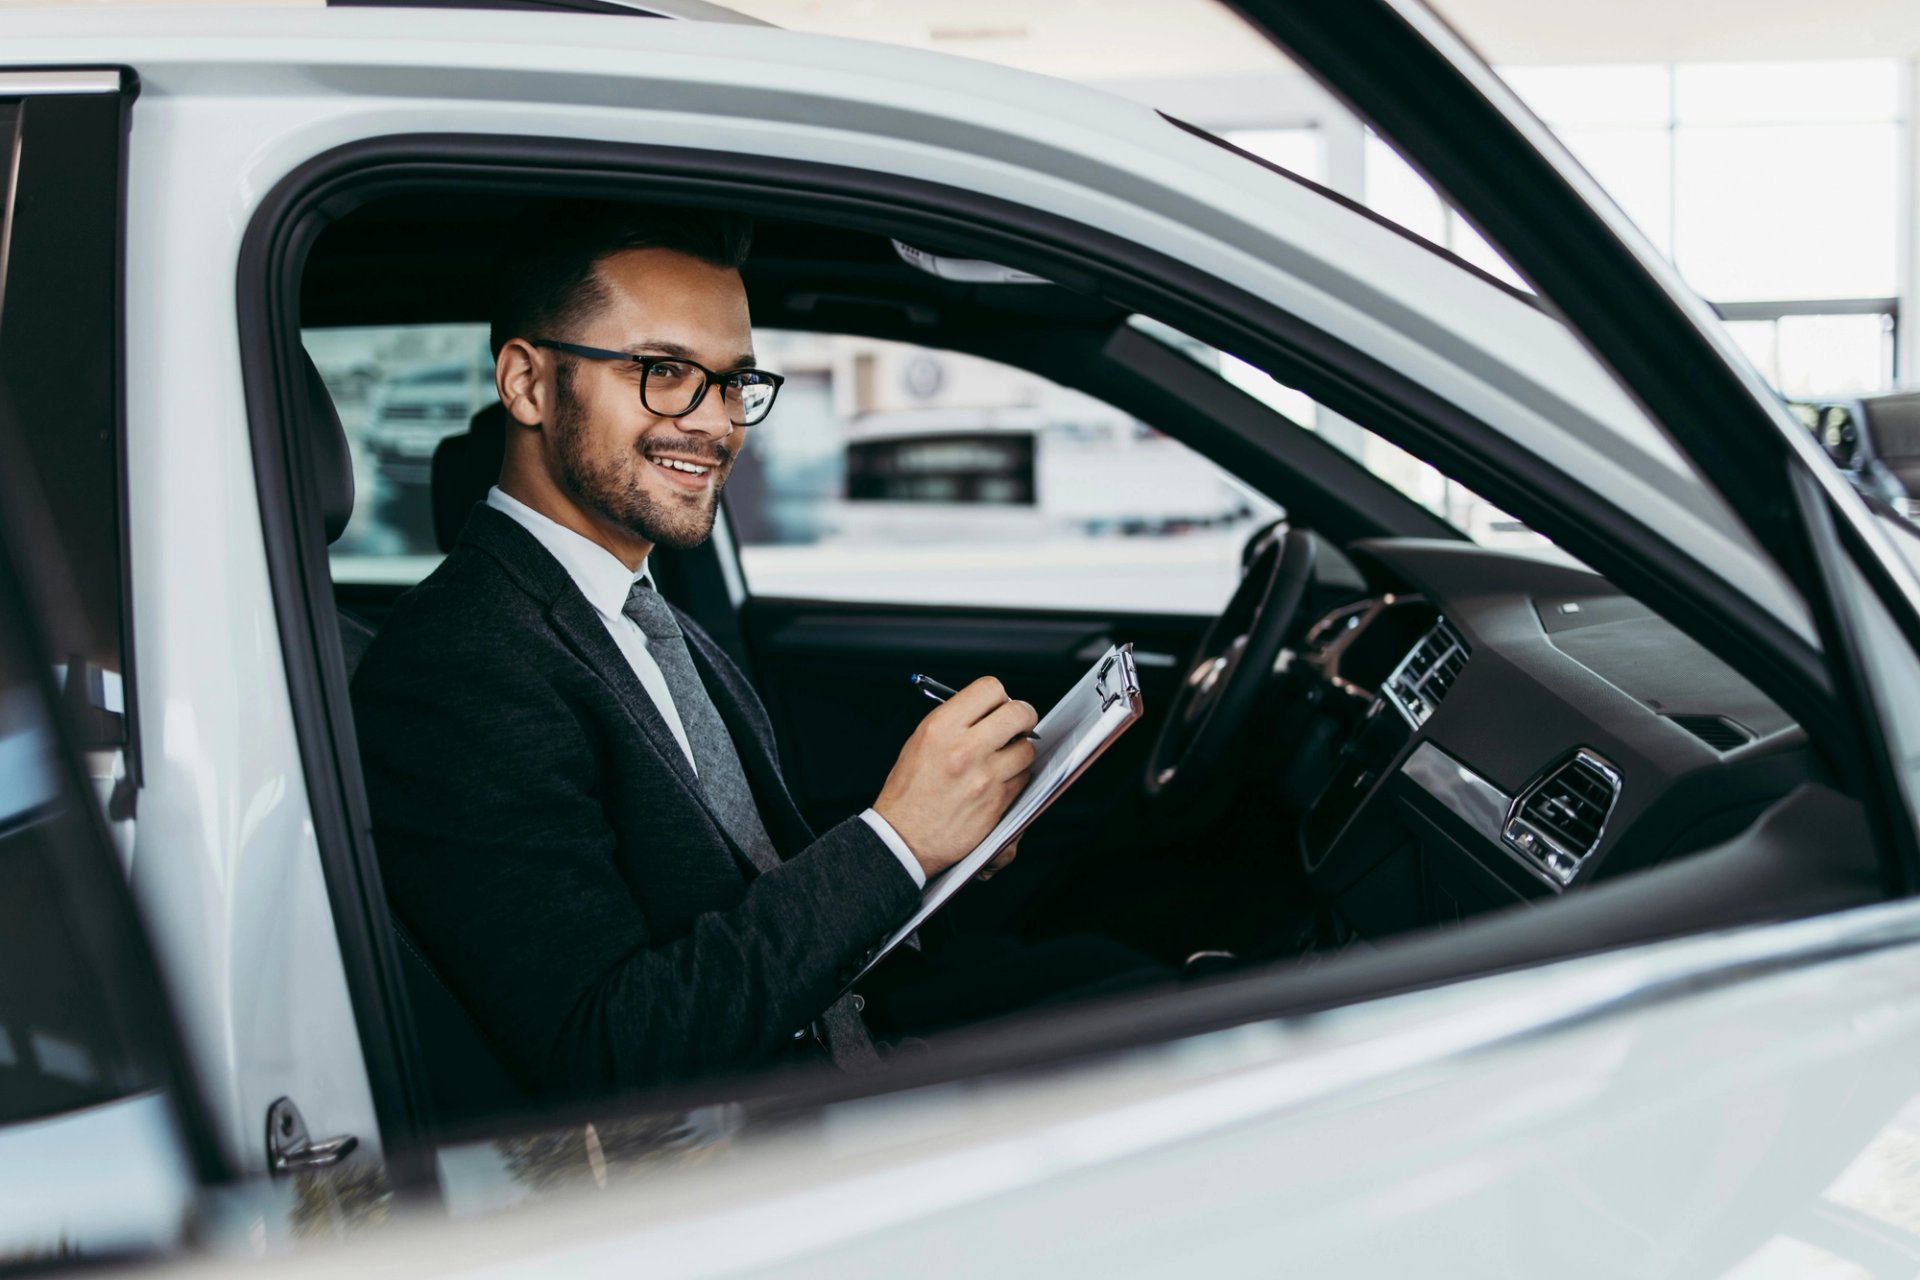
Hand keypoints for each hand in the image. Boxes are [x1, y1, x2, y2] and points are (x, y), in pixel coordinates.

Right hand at [873, 677, 1037, 879]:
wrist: (902, 838)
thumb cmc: (908, 792)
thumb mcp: (919, 741)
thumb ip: (955, 721)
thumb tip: (988, 709)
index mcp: (942, 727)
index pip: (990, 688)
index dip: (999, 696)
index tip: (999, 705)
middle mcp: (965, 748)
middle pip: (1019, 713)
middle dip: (1022, 717)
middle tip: (1017, 725)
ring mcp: (984, 776)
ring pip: (1027, 748)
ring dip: (1020, 750)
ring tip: (1004, 757)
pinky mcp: (996, 801)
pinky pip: (1023, 778)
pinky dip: (1016, 777)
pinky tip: (999, 780)